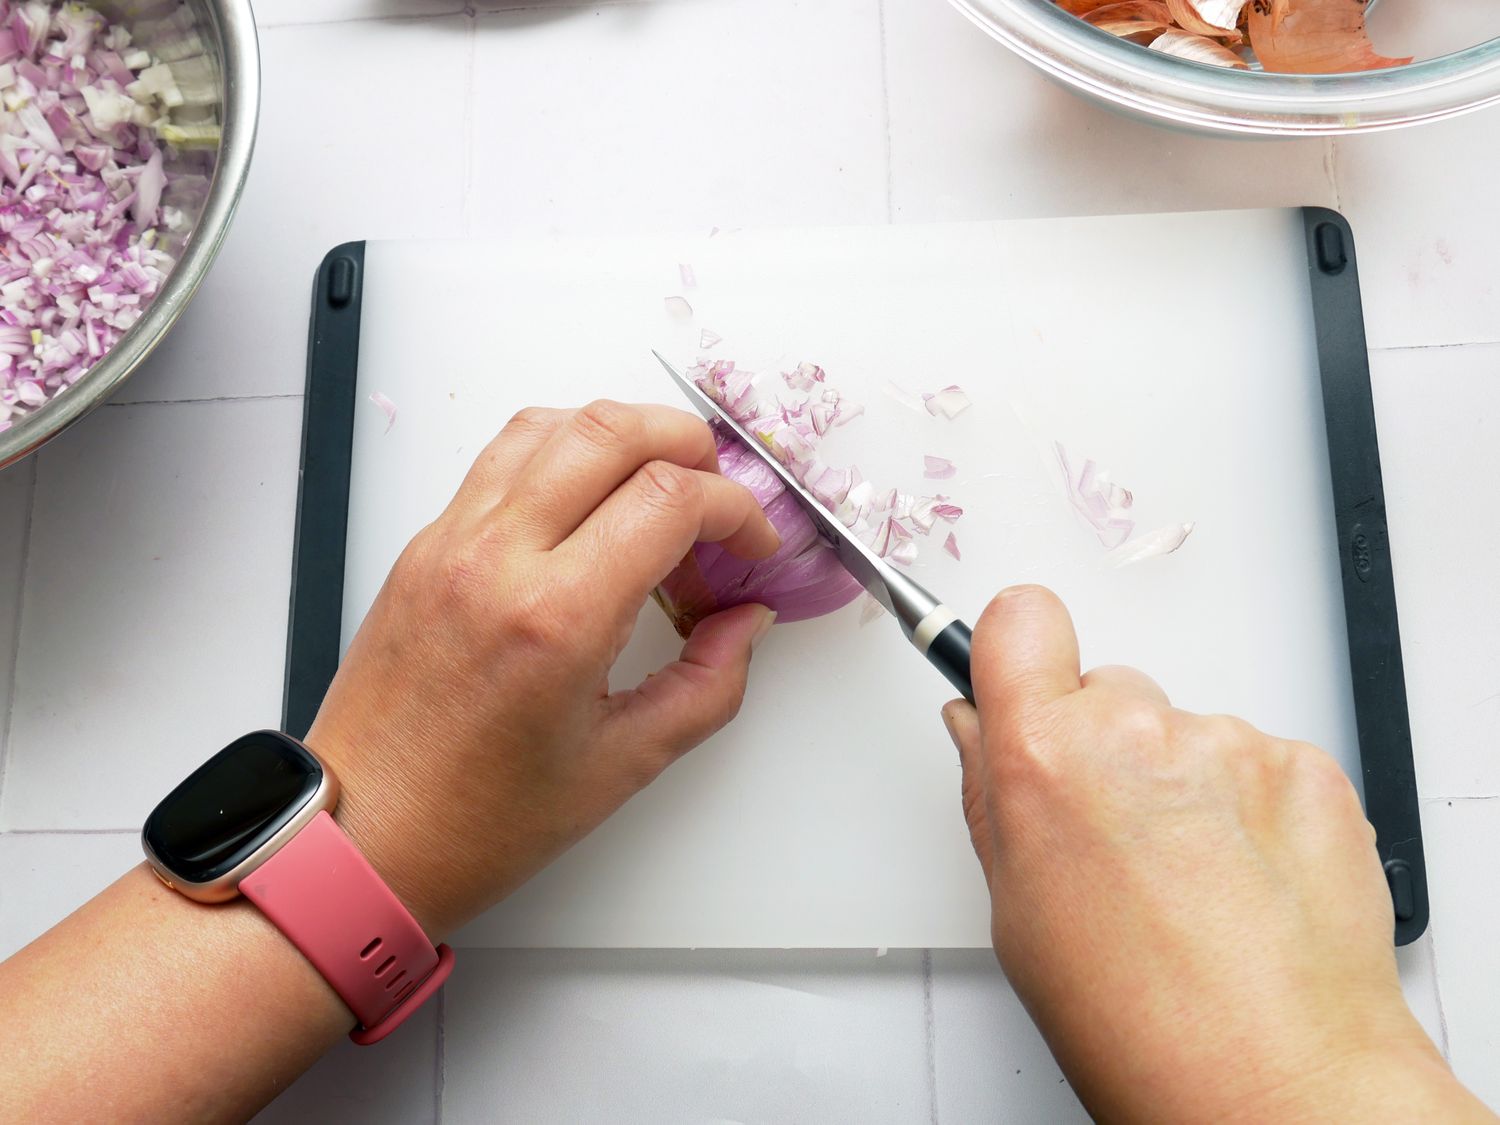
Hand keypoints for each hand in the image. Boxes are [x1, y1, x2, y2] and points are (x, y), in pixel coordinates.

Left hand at [305, 402, 778, 939]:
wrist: (361, 837)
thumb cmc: (481, 818)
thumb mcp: (623, 764)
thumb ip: (707, 685)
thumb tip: (747, 621)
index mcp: (557, 616)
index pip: (670, 498)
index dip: (735, 509)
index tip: (753, 544)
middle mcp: (498, 558)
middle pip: (611, 431)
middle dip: (687, 444)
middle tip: (718, 494)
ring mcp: (451, 542)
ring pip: (549, 424)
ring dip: (621, 434)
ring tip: (658, 485)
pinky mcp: (423, 546)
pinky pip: (501, 460)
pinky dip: (561, 453)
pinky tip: (589, 503)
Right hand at [943, 585, 1488, 1121]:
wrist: (1276, 1081)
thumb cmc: (1139, 1023)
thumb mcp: (1018, 911)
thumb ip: (992, 795)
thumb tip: (977, 725)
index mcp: (1046, 758)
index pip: (1020, 619)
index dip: (1017, 645)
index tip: (1022, 672)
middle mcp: (1138, 731)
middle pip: (1108, 687)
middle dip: (1105, 743)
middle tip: (1118, 836)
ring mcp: (1232, 745)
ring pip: (1187, 732)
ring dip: (1183, 784)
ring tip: (1193, 882)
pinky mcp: (1309, 768)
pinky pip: (1260, 761)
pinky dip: (1251, 808)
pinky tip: (1244, 883)